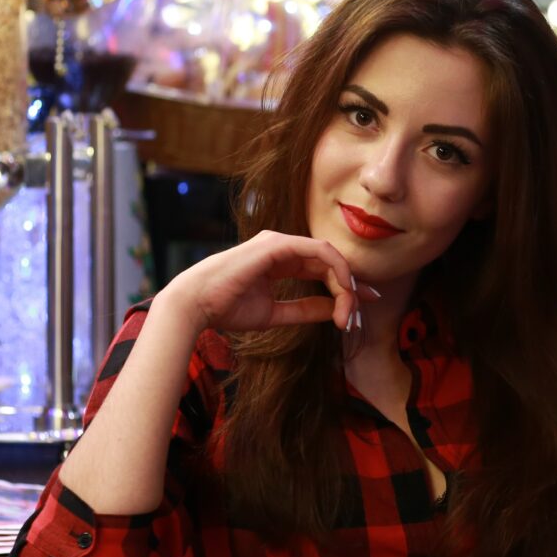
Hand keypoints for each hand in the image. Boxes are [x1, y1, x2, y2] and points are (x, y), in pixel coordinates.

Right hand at [159, 230, 369, 335]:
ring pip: (328, 255)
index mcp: (279, 261)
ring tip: (350, 308)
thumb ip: (305, 310)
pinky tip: (343, 290)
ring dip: (345, 282)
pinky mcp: (278, 244)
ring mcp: (279, 242)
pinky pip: (319, 251)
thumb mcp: (276, 313)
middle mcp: (282, 247)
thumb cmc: (227, 308)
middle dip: (351, 286)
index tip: (359, 309)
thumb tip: (335, 310)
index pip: (321, 269)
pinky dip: (336, 269)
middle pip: (329, 262)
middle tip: (360, 312)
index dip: (344, 287)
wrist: (197, 305)